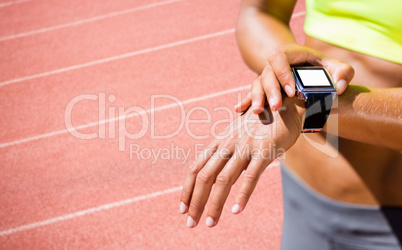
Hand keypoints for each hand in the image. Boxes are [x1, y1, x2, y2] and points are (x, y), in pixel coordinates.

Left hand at [180, 97, 304, 227]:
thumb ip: (226, 159)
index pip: (195, 169)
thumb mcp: (236, 140)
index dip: (187, 190)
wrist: (282, 107)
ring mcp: (244, 147)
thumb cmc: (257, 127)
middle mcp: (227, 145)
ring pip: (223, 179)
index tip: (182, 209)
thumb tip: (218, 184)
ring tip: (210, 223)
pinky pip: (251, 176)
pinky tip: (236, 211)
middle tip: (191, 224)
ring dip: (215, 204)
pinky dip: (242, 195)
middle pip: (204, 176)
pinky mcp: (264, 151)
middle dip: (196, 202)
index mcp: (218, 143)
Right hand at [234, 44, 354, 113]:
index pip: (279, 58)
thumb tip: (338, 88)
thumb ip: (344, 73)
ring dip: (256, 98)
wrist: (310, 68)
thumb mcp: (337, 67)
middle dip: (270, 91)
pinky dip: (245, 101)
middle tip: (276, 107)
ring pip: (257, 84)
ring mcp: (268, 76)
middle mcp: (276, 65)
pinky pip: (251, 93)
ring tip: (258, 112)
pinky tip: (238, 110)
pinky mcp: (264, 88)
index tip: (292, 92)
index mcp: (291, 54)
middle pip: (266, 74)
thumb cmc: (325, 68)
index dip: (283, 73)